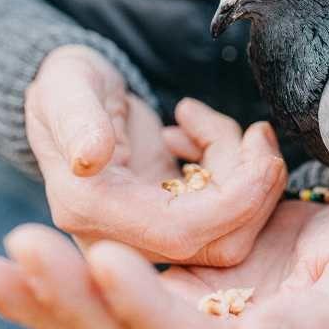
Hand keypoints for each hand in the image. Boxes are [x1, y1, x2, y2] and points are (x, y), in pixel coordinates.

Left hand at [0, 202, 328, 328]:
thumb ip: (315, 323)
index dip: (146, 307)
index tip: (108, 260)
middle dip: (70, 297)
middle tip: (25, 246)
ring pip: (97, 324)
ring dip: (43, 296)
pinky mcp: (156, 304)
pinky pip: (96, 298)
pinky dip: (47, 287)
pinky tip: (1, 270)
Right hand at [25, 45, 285, 264]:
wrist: (71, 96)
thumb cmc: (69, 85)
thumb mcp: (67, 85)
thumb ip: (76, 118)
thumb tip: (89, 157)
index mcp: (90, 210)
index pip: (182, 233)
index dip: (237, 201)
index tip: (261, 150)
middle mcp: (120, 234)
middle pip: (221, 243)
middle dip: (256, 188)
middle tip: (257, 131)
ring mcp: (149, 230)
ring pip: (232, 228)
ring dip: (248, 173)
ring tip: (214, 122)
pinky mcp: (173, 216)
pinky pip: (227, 208)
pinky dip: (234, 167)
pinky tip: (201, 131)